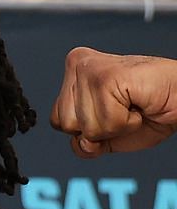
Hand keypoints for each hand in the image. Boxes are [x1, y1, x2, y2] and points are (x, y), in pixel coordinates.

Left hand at [52, 47, 176, 156]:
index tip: (114, 111)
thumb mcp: (108, 134)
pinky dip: (127, 122)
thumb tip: (82, 143)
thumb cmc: (151, 109)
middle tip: (125, 108)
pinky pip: (106, 122)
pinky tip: (138, 103)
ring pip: (85, 126)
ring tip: (132, 105)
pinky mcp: (106, 77)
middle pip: (66, 125)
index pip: (57, 121)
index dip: (88, 129)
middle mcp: (79, 65)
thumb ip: (84, 143)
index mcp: (74, 74)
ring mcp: (91, 69)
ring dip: (115, 125)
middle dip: (100, 128)